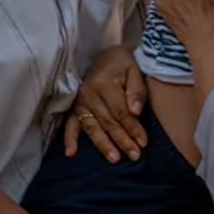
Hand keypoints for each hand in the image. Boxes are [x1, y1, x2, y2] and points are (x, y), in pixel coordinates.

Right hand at [64, 45, 148, 162]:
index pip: (120, 112)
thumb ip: (136, 90)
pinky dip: (69, 139)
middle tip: (135, 156)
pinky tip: (71, 153)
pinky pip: (70, 124)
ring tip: (115, 159)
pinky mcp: (74, 106)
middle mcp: (89, 94)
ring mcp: (79, 101)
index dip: (132, 128)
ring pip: (93, 128)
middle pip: (108, 122)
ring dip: (103, 145)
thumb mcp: (134, 70)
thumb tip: (136, 112)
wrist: (105, 55)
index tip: (143, 142)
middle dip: (122, 140)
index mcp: (104, 83)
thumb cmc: (122, 63)